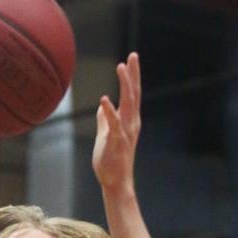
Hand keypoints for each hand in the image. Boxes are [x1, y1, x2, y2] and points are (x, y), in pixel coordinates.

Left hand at [93, 51, 140, 192]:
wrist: (116, 182)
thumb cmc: (111, 160)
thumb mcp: (107, 135)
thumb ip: (105, 120)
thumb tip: (103, 107)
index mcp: (129, 120)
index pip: (132, 94)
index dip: (132, 76)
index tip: (131, 59)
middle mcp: (131, 123)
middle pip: (133, 94)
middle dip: (133, 74)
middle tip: (133, 56)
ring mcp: (125, 132)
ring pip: (127, 104)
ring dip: (125, 85)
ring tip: (121, 67)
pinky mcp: (116, 142)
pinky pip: (113, 124)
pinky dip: (109, 111)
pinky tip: (103, 100)